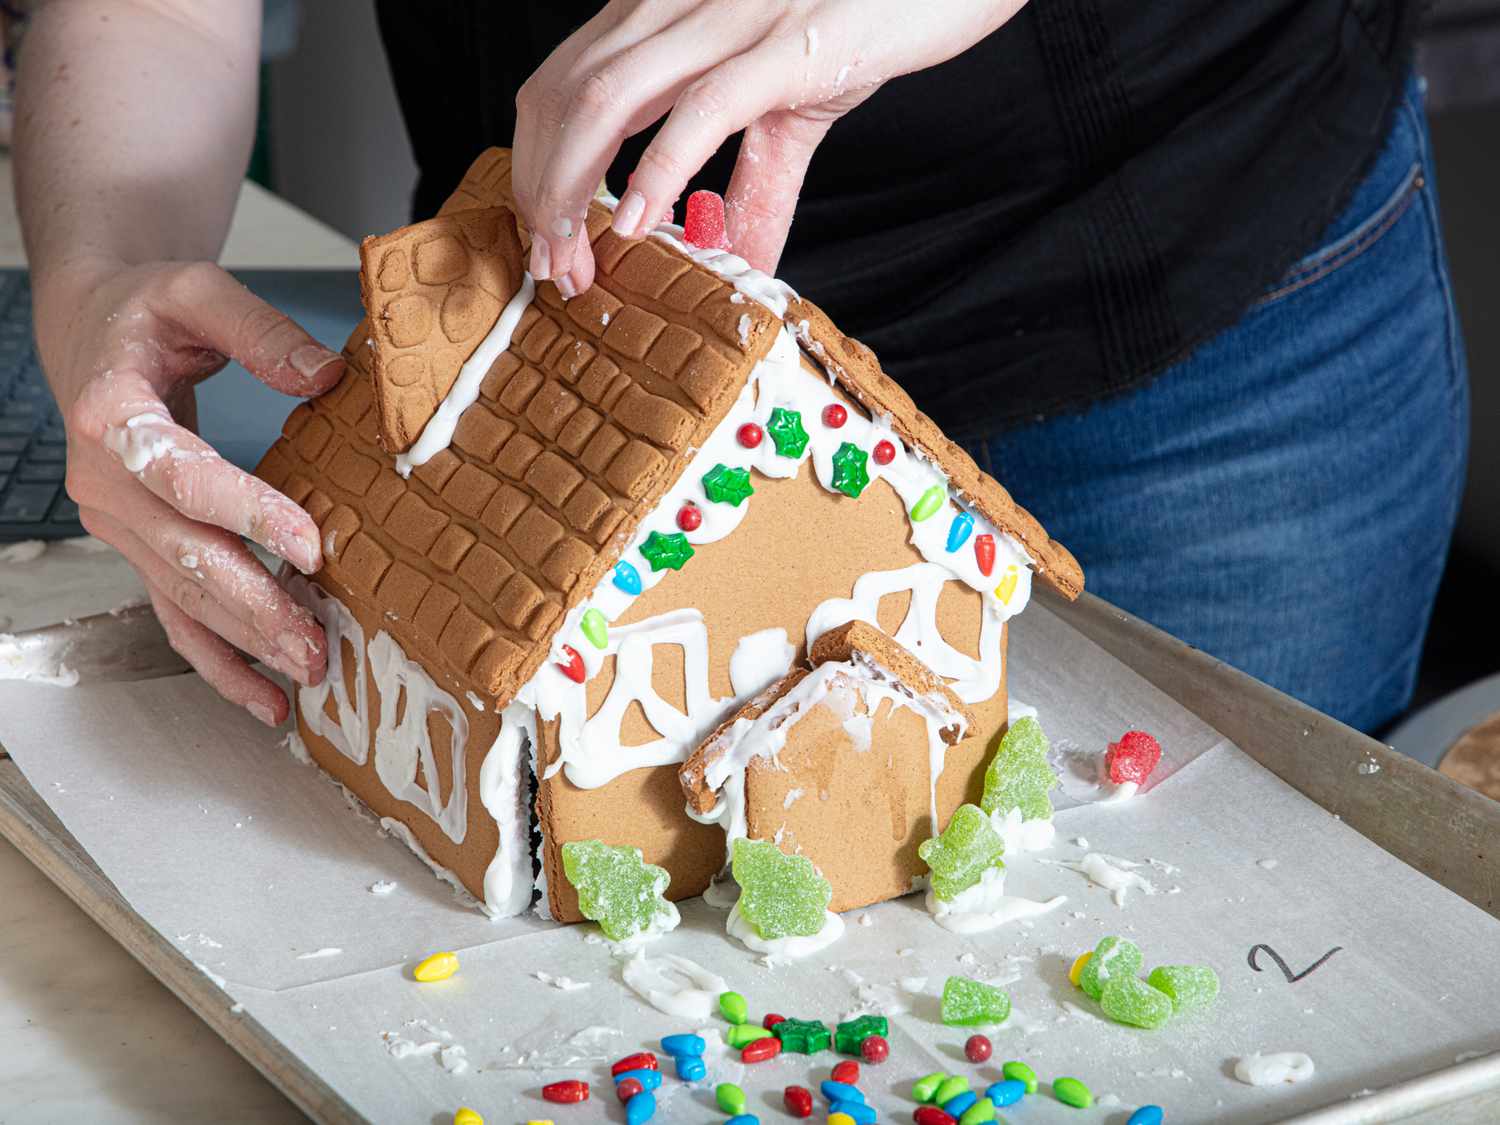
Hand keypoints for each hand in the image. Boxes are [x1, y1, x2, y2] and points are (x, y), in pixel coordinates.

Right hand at [40, 259, 344, 725]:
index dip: (248, 514)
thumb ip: (260, 331)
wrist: (92, 333)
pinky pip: (175, 615)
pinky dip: (219, 662)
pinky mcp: (140, 548)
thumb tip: (327, 377)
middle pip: (186, 556)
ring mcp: (120, 525)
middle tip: (319, 641)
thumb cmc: (146, 312)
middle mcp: (106, 483)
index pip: (184, 478)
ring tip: (310, 671)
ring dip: (247, 641)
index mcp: (115, 417)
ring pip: (183, 597)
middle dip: (256, 606)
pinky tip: (266, 698)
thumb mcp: (197, 292)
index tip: (310, 545)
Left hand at [511, 0, 1025, 294]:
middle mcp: (679, 1)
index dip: (536, 166)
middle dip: (541, 190)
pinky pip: (701, 110)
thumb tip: (741, 262)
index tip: (547, 239)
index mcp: (667, 10)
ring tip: (576, 258)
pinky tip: (637, 222)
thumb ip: (759, 183)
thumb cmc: (868, 18)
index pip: (561, 85)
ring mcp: (729, 16)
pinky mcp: (787, 44)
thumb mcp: (793, 105)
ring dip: (574, 190)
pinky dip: (657, 171)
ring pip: (607, 100)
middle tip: (554, 266)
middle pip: (564, 97)